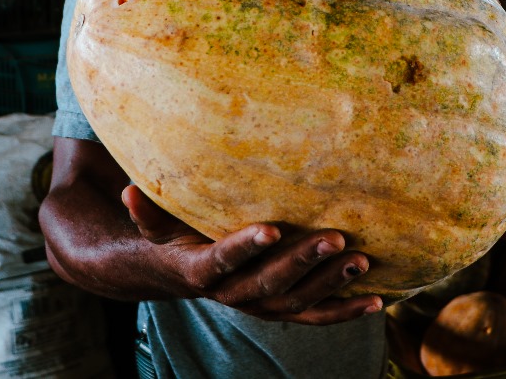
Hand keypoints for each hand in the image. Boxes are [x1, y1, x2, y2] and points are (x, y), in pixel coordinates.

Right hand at [121, 185, 381, 324]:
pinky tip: (377, 301)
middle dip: (303, 262)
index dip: (245, 247)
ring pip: (297, 303)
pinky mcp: (282, 310)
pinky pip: (316, 316)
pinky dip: (346, 311)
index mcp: (200, 272)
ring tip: (360, 261)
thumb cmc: (173, 237)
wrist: (182, 273)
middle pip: (269, 284)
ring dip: (331, 285)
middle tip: (336, 237)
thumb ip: (148, 212)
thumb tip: (129, 189)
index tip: (271, 228)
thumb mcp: (157, 225)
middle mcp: (232, 295)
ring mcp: (260, 306)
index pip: (221, 261)